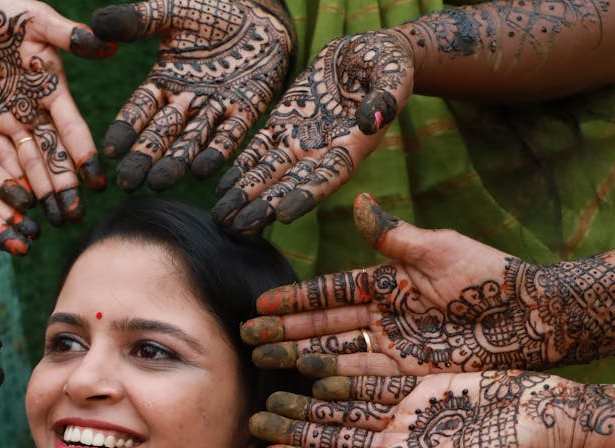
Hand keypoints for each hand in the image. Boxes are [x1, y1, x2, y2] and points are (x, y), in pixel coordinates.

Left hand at [0, 0, 113, 225]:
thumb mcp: (34, 18)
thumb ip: (67, 36)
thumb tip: (107, 43)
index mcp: (52, 86)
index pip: (72, 128)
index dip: (84, 154)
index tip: (97, 181)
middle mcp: (34, 109)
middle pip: (52, 155)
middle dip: (64, 186)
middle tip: (74, 216)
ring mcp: (9, 118)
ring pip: (27, 163)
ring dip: (40, 191)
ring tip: (52, 220)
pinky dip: (8, 180)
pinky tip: (18, 205)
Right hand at [89, 0, 293, 190]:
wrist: (260, 11)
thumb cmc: (212, 7)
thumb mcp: (170, 11)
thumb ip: (137, 21)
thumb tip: (96, 23)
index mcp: (163, 82)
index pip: (138, 110)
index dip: (125, 129)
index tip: (109, 150)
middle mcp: (185, 102)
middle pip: (161, 135)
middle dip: (144, 159)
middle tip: (127, 183)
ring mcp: (214, 109)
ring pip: (191, 141)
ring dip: (176, 163)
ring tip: (159, 182)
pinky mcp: (245, 111)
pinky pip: (229, 136)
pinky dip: (216, 153)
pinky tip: (202, 171)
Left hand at [211, 31, 412, 231]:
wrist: (367, 51)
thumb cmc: (388, 65)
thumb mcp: (394, 77)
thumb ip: (386, 99)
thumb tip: (370, 122)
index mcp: (354, 147)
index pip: (329, 177)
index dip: (306, 196)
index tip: (284, 215)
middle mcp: (324, 152)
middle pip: (292, 185)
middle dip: (265, 206)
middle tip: (238, 228)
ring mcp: (301, 140)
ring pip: (271, 173)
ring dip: (246, 195)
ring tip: (221, 218)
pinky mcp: (284, 124)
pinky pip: (260, 150)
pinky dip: (241, 168)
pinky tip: (221, 187)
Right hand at [242, 195, 563, 375]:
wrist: (534, 317)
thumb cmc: (490, 276)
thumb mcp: (438, 250)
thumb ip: (392, 236)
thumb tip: (355, 203)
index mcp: (388, 283)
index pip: (330, 292)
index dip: (295, 301)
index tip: (261, 308)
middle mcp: (385, 318)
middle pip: (325, 327)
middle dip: (286, 335)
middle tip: (248, 344)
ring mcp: (396, 348)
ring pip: (337, 354)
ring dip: (300, 359)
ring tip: (264, 365)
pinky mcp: (412, 375)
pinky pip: (365, 379)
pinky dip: (334, 383)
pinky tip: (305, 387)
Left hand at [251, 370, 586, 447]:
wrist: (554, 419)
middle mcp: (398, 446)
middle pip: (333, 435)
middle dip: (292, 428)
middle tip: (251, 419)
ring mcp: (409, 417)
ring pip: (346, 406)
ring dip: (308, 399)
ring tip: (270, 389)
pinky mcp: (423, 388)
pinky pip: (373, 378)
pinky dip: (342, 372)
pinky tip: (309, 364)